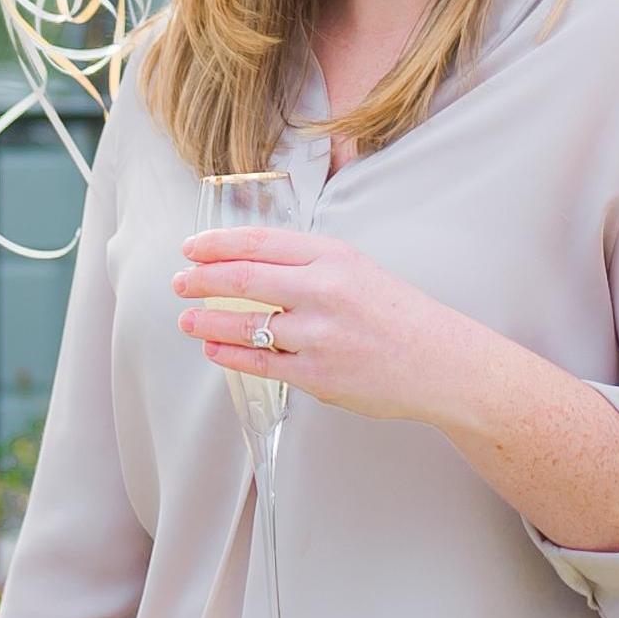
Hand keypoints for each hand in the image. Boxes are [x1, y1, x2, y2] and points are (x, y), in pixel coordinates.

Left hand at [174, 225, 493, 429]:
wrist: (440, 361)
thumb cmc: (396, 313)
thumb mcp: (356, 268)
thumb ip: (308, 262)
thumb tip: (248, 260)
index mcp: (333, 256)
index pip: (259, 242)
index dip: (216, 244)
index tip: (191, 248)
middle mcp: (324, 290)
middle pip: (244, 279)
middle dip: (201, 280)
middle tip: (178, 282)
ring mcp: (319, 335)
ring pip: (246, 324)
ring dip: (208, 320)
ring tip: (187, 318)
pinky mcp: (317, 375)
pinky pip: (260, 363)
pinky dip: (230, 354)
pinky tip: (214, 348)